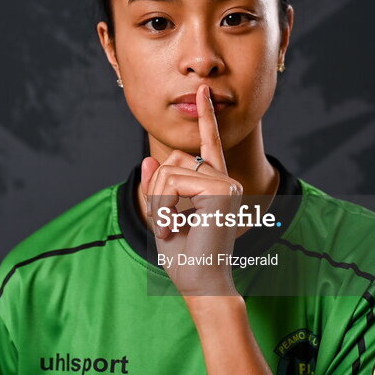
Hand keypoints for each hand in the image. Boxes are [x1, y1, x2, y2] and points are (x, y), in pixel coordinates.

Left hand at [140, 84, 243, 296]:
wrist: (201, 283)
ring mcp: (226, 182)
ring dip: (158, 203)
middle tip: (164, 225)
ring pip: (170, 171)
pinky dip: (163, 207)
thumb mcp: (160, 218)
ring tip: (169, 230)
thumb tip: (148, 159)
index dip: (205, 117)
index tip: (201, 92)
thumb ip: (155, 189)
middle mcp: (224, 180)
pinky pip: (173, 182)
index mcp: (214, 185)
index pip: (208, 144)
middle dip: (156, 191)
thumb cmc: (185, 258)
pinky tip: (173, 228)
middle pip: (173, 160)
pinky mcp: (222, 189)